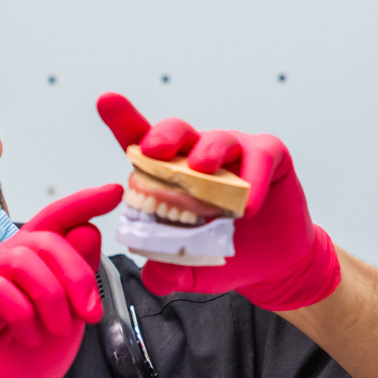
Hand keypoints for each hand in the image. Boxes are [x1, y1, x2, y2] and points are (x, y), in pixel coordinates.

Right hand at [0, 184, 122, 377]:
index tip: (114, 192)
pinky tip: (28, 337)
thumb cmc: (30, 360)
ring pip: (24, 260)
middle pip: (45, 239)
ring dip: (52, 298)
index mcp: (28, 260)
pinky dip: (24, 316)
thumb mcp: (71, 315)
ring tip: (56, 329)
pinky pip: (0, 290)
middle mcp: (0, 260)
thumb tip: (89, 230)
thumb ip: (79, 275)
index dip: (83, 202)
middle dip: (77, 275)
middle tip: (90, 313)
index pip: (55, 219)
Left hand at [97, 93, 338, 310]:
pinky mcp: (269, 157)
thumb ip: (168, 272)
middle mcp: (197, 156)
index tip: (106, 101)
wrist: (270, 266)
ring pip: (218, 140)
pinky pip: (261, 157)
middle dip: (163, 136)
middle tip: (154, 150)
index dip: (123, 119)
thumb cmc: (222, 255)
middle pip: (176, 133)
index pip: (141, 142)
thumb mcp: (189, 270)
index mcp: (168, 174)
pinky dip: (255, 177)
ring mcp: (234, 154)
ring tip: (203, 170)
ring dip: (208, 152)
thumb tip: (155, 276)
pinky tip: (249, 205)